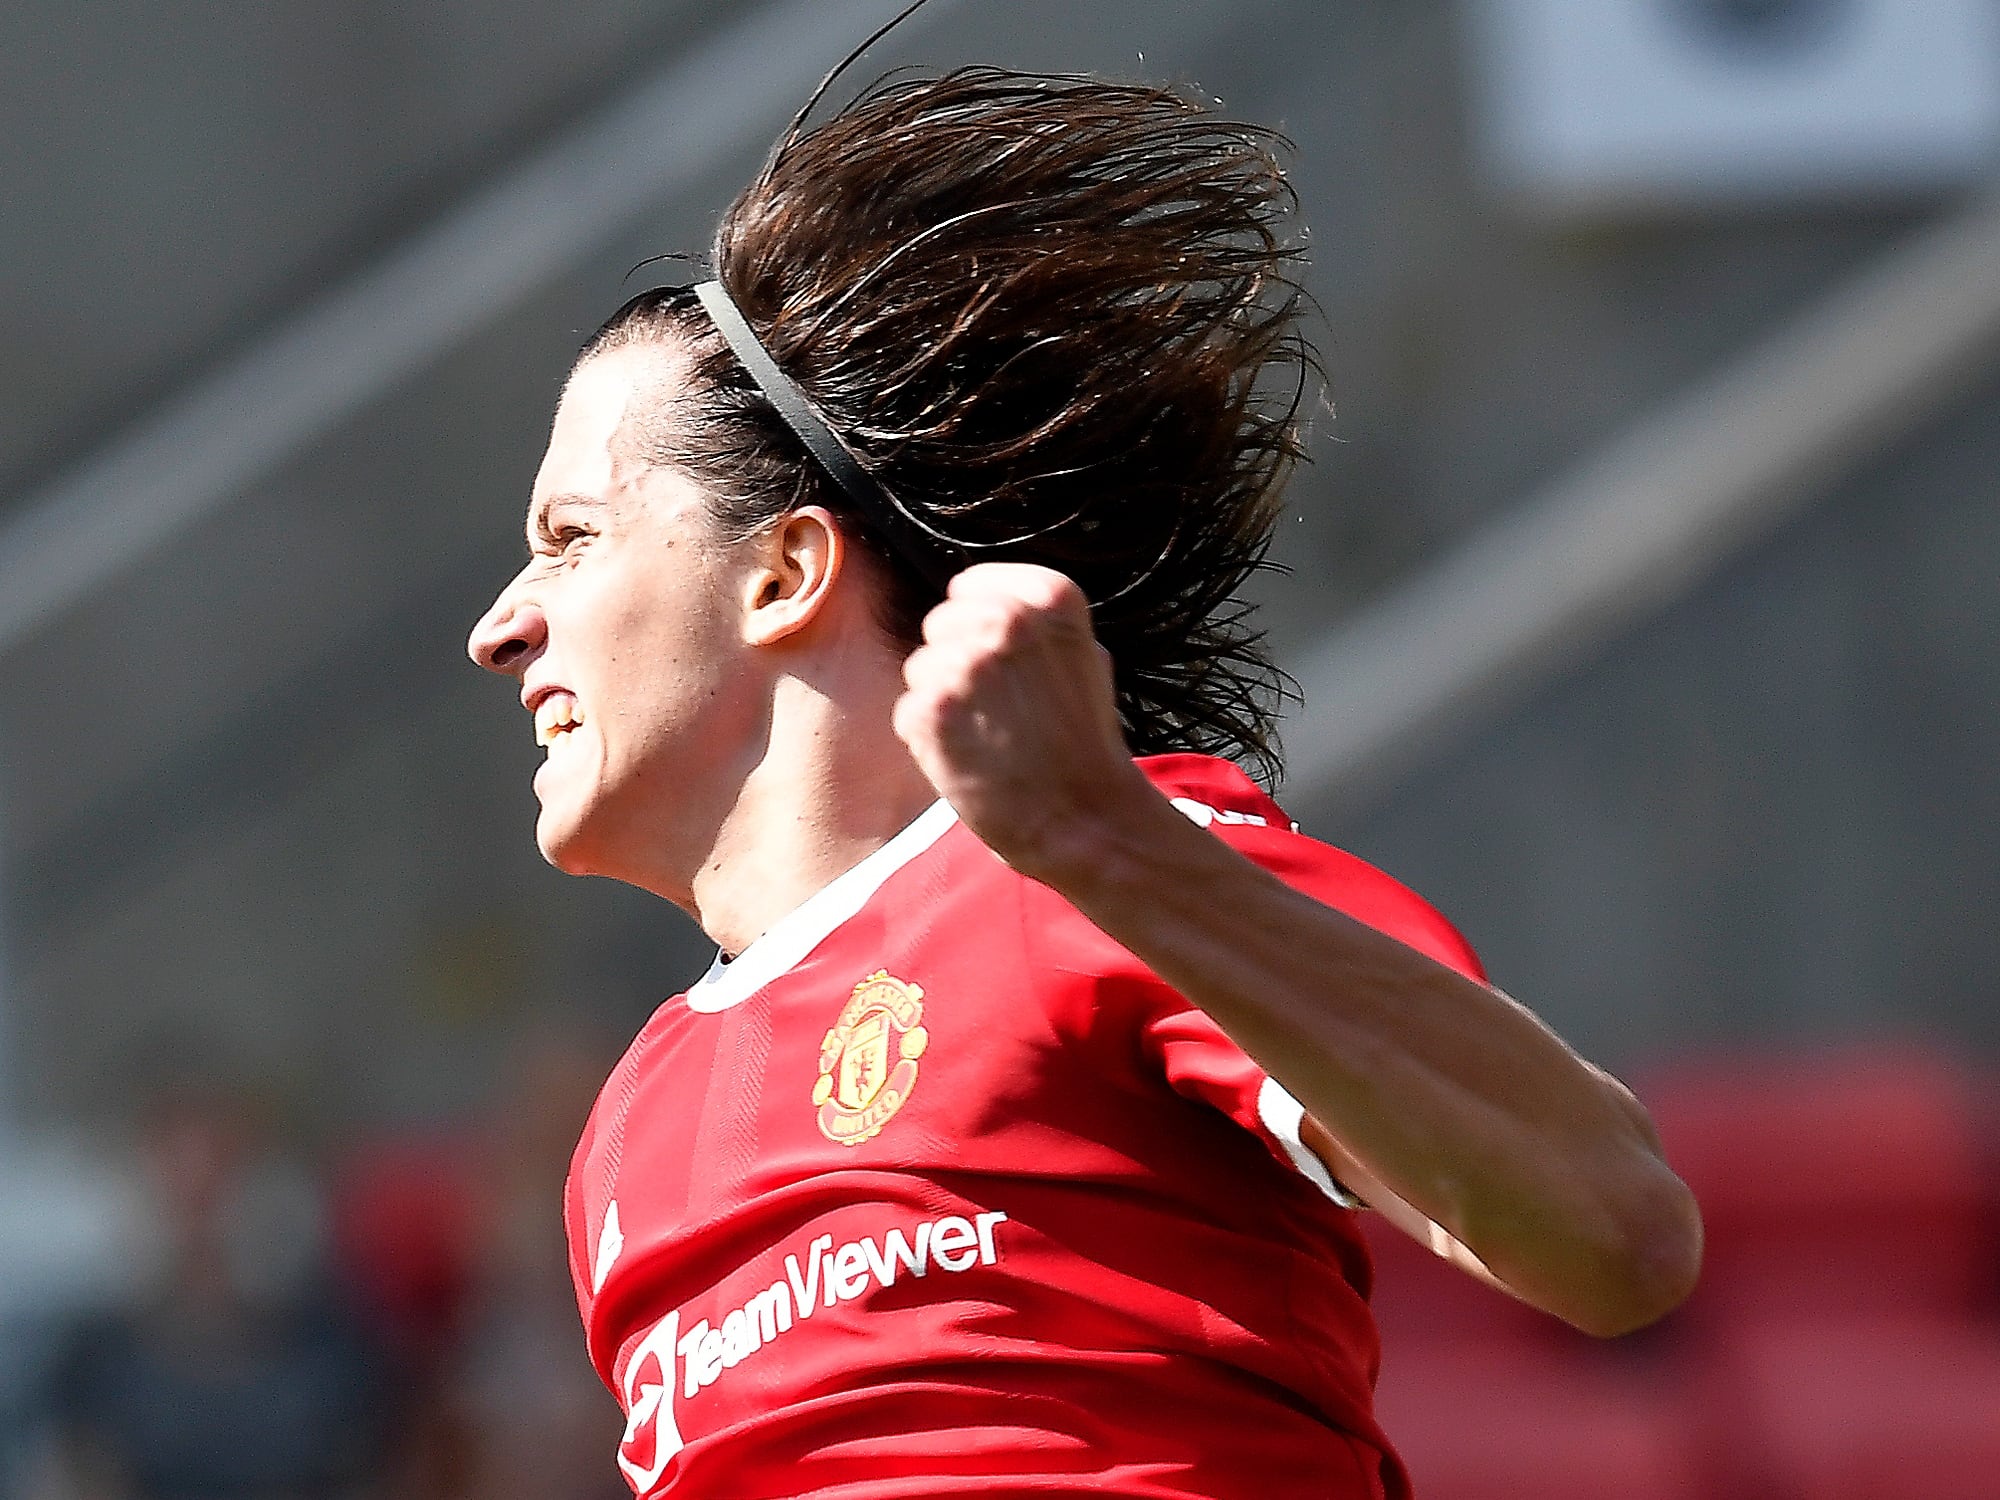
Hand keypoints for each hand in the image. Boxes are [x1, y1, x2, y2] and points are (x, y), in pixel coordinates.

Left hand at [892, 563, 1155, 881]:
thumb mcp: (1084, 657)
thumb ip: (1035, 620)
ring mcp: (964, 665)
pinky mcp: (931, 710)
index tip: (1002, 661)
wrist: (1083, 819)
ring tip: (988, 736)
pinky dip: (928, 741)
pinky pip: (908, 712)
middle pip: (939, 624)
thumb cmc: (1084, 743)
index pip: (969, 586)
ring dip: (942, 702)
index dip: (976, 626)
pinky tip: (969, 759)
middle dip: (957, 662)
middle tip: (998, 708)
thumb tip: (983, 602)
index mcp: (1049, 599)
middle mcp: (1006, 621)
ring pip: (919, 668)